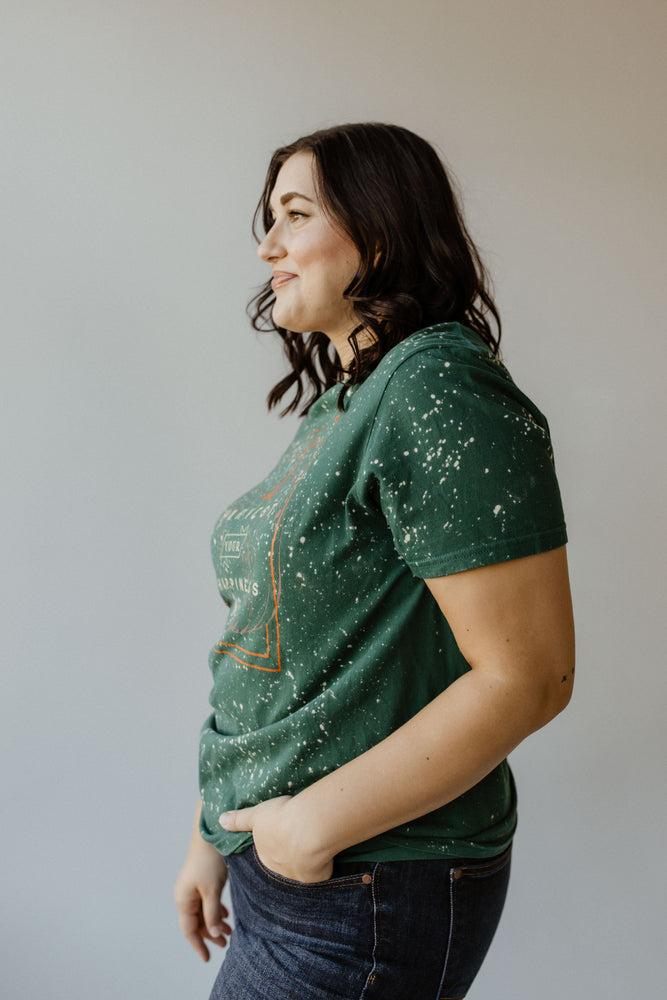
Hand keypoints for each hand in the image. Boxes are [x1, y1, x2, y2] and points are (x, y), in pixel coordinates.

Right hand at [174, 835, 231, 961]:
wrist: (211, 836)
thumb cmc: (210, 863)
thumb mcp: (212, 890)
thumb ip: (211, 913)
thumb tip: (213, 933)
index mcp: (184, 900)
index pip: (189, 930)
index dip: (198, 946)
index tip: (207, 959)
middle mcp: (185, 895)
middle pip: (196, 922)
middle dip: (210, 934)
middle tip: (226, 943)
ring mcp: (192, 888)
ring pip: (202, 912)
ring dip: (214, 922)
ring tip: (229, 931)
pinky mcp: (200, 881)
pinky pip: (206, 902)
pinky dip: (215, 911)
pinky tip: (226, 915)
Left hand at [219, 795, 333, 883]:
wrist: (309, 829)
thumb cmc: (281, 819)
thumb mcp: (257, 814)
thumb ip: (239, 820)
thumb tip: (220, 821)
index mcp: (265, 856)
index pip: (268, 854)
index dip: (275, 845)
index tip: (283, 836)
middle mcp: (280, 871)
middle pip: (284, 865)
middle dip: (290, 857)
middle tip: (299, 841)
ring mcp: (299, 877)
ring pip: (302, 870)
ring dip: (306, 861)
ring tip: (314, 845)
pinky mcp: (318, 878)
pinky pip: (320, 872)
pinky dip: (323, 865)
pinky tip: (327, 853)